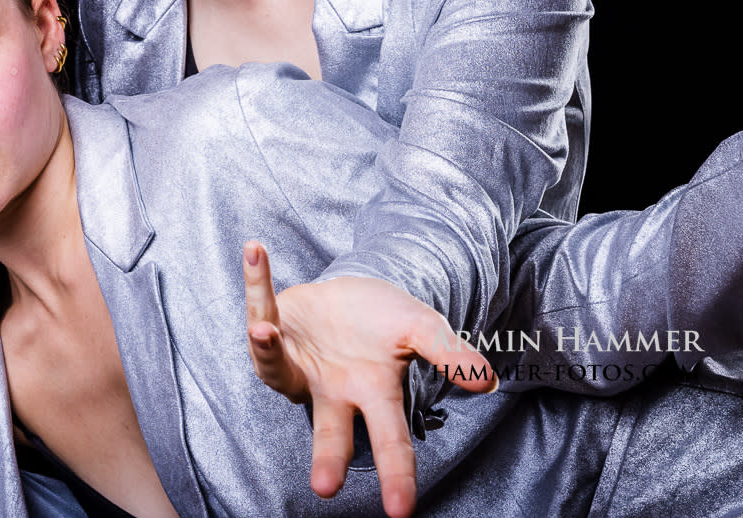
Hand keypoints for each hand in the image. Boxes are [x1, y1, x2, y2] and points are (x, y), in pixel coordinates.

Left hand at [243, 242, 494, 517]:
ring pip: (276, 370)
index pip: (390, 439)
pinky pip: (259, 310)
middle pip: (330, 429)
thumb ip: (448, 355)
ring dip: (267, 350)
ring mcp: (297, 366)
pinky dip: (256, 283)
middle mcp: (332, 390)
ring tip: (264, 329)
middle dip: (328, 457)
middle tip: (324, 488)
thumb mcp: (422, 329)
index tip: (401, 510)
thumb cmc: (386, 321)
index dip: (397, 473)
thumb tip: (487, 382)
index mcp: (374, 393)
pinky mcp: (272, 333)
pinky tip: (256, 251)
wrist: (351, 293)